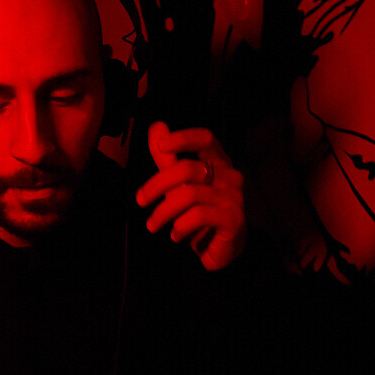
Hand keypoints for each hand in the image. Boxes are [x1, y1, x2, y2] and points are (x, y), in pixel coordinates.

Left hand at [136, 121, 246, 270]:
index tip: (161, 145)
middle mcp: (230, 175)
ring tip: (153, 225)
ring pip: (190, 195)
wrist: (221, 248)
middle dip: (157, 184)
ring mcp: (234, 197)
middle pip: (188, 168)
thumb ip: (168, 158)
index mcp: (219, 161)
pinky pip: (199, 216)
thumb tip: (156, 126)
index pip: (205, 139)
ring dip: (164, 211)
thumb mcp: (180, 184)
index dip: (184, 138)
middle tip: (140, 200)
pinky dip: (180, 226)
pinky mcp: (234, 219)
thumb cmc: (200, 211)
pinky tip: (175, 235)